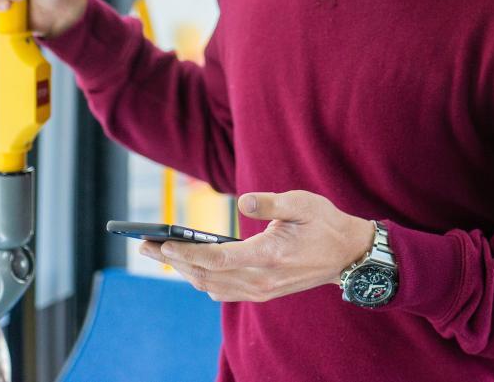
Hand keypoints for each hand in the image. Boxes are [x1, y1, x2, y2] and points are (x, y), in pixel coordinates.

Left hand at [139, 191, 374, 302]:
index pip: (217, 259)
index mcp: (270, 255)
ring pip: (211, 286)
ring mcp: (261, 290)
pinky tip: (191, 266)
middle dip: (173, 262)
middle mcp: (262, 279)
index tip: (163, 244)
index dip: (187, 253)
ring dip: (184, 272)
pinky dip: (202, 280)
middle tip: (145, 247)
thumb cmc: (325, 224)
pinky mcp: (262, 293)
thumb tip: (244, 200)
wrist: (348, 255)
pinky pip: (223, 292)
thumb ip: (272, 203)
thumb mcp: (304, 203)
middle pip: (206, 275)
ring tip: (161, 254)